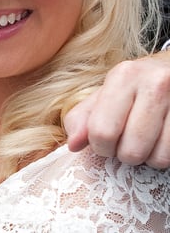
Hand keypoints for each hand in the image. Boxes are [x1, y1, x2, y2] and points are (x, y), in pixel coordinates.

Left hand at [65, 52, 169, 167]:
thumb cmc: (135, 85)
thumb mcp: (105, 92)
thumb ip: (83, 117)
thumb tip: (73, 144)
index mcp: (125, 76)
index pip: (103, 131)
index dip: (100, 146)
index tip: (105, 142)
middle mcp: (155, 84)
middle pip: (131, 149)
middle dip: (124, 154)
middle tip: (126, 142)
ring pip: (158, 157)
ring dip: (148, 158)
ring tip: (145, 141)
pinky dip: (165, 156)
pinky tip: (160, 141)